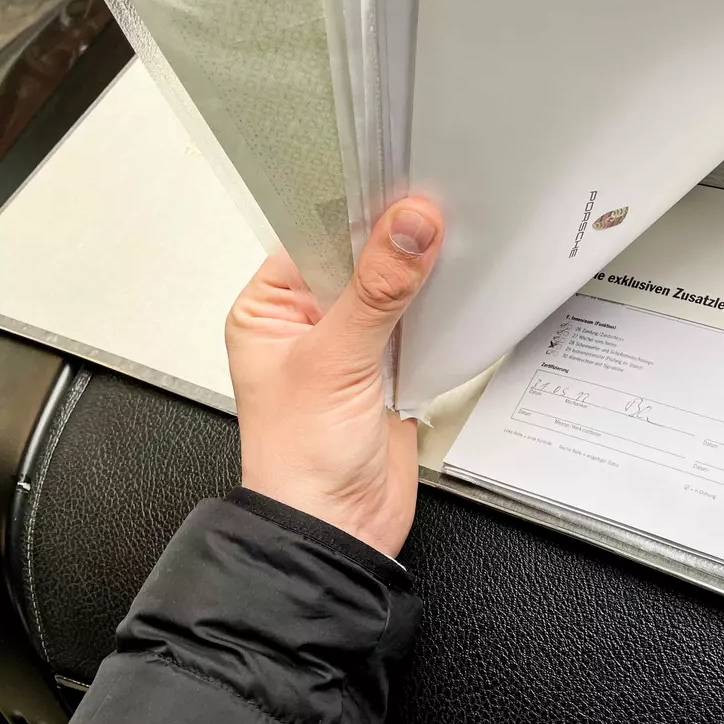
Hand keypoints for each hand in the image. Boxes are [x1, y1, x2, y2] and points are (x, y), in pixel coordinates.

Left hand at [225, 198, 442, 555]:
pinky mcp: (389, 368)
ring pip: (392, 289)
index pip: (314, 236)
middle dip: (397, 243)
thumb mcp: (336, 361)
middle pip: (358, 259)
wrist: (340, 530)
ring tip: (452, 247)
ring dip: (421, 277)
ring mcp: (350, 345)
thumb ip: (378, 290)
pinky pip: (418, 322)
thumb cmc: (299, 460)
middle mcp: (306, 323)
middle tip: (437, 214)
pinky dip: (438, 310)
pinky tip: (456, 292)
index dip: (357, 213)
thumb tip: (408, 226)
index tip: (402, 193)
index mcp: (268, 310)